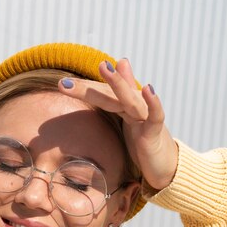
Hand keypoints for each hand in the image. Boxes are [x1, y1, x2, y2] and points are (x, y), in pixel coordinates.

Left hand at [58, 58, 177, 190]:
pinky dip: (153, 102)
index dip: (81, 89)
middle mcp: (133, 106)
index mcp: (122, 106)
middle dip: (87, 87)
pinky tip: (148, 88)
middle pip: (108, 94)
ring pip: (128, 100)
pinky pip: (155, 115)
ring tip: (105, 67)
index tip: (60, 84)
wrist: (166, 164)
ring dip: (118, 83)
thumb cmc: (144, 140)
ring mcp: (144, 117)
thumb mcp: (129, 118)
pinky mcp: (155, 131)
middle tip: (64, 82)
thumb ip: (120, 95)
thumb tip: (121, 62)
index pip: (99, 94)